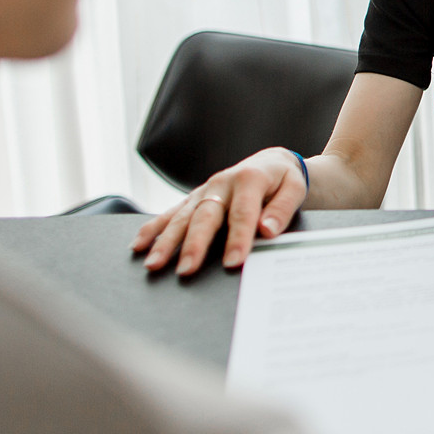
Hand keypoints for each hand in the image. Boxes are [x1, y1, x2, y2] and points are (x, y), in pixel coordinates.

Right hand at [131, 147, 308, 275]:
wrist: (270, 163)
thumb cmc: (283, 180)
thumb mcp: (294, 189)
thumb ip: (282, 209)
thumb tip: (268, 230)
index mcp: (248, 180)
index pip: (242, 213)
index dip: (238, 238)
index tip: (233, 263)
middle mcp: (221, 184)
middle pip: (205, 216)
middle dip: (194, 244)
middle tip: (186, 270)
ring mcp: (204, 191)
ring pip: (181, 216)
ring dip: (165, 241)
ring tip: (153, 264)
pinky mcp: (194, 198)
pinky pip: (171, 213)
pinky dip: (153, 228)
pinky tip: (139, 245)